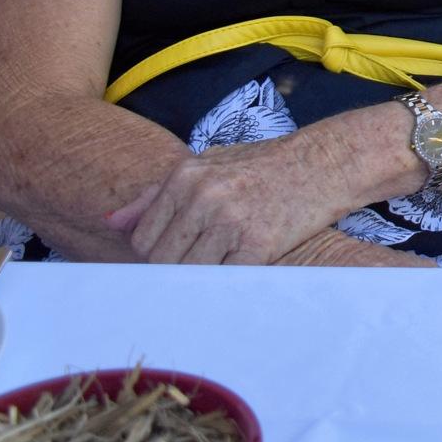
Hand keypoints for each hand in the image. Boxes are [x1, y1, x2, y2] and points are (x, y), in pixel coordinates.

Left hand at [110, 133, 357, 265]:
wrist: (327, 162)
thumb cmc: (266, 165)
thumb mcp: (210, 165)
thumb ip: (157, 195)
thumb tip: (113, 223)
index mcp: (186, 176)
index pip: (143, 238)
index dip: (157, 252)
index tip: (179, 252)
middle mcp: (204, 197)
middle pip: (161, 261)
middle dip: (176, 268)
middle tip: (203, 261)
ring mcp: (230, 221)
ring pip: (189, 274)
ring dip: (204, 275)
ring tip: (224, 262)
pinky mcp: (258, 244)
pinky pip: (224, 278)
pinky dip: (229, 279)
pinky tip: (244, 264)